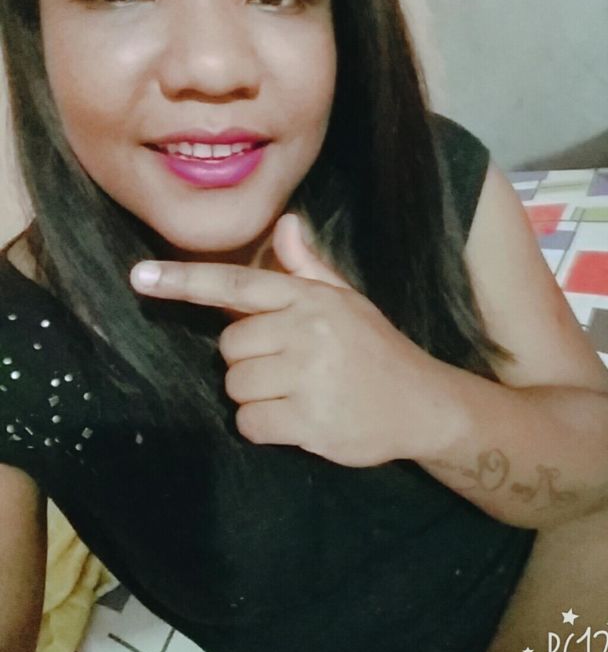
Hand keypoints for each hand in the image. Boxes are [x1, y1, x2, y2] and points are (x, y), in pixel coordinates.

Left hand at [129, 214, 433, 466]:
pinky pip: (250, 422)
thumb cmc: (377, 350)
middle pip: (230, 346)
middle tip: (289, 369)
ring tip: (297, 394)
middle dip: (249, 361)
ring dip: (256, 396)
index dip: (185, 282)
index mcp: (311, 298)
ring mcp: (308, 375)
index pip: (238, 284)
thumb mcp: (348, 302)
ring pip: (236, 386)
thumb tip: (285, 224)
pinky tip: (298, 420)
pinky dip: (265, 427)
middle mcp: (306, 330)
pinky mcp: (308, 420)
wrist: (424, 404)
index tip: (141, 277)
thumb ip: (308, 268)